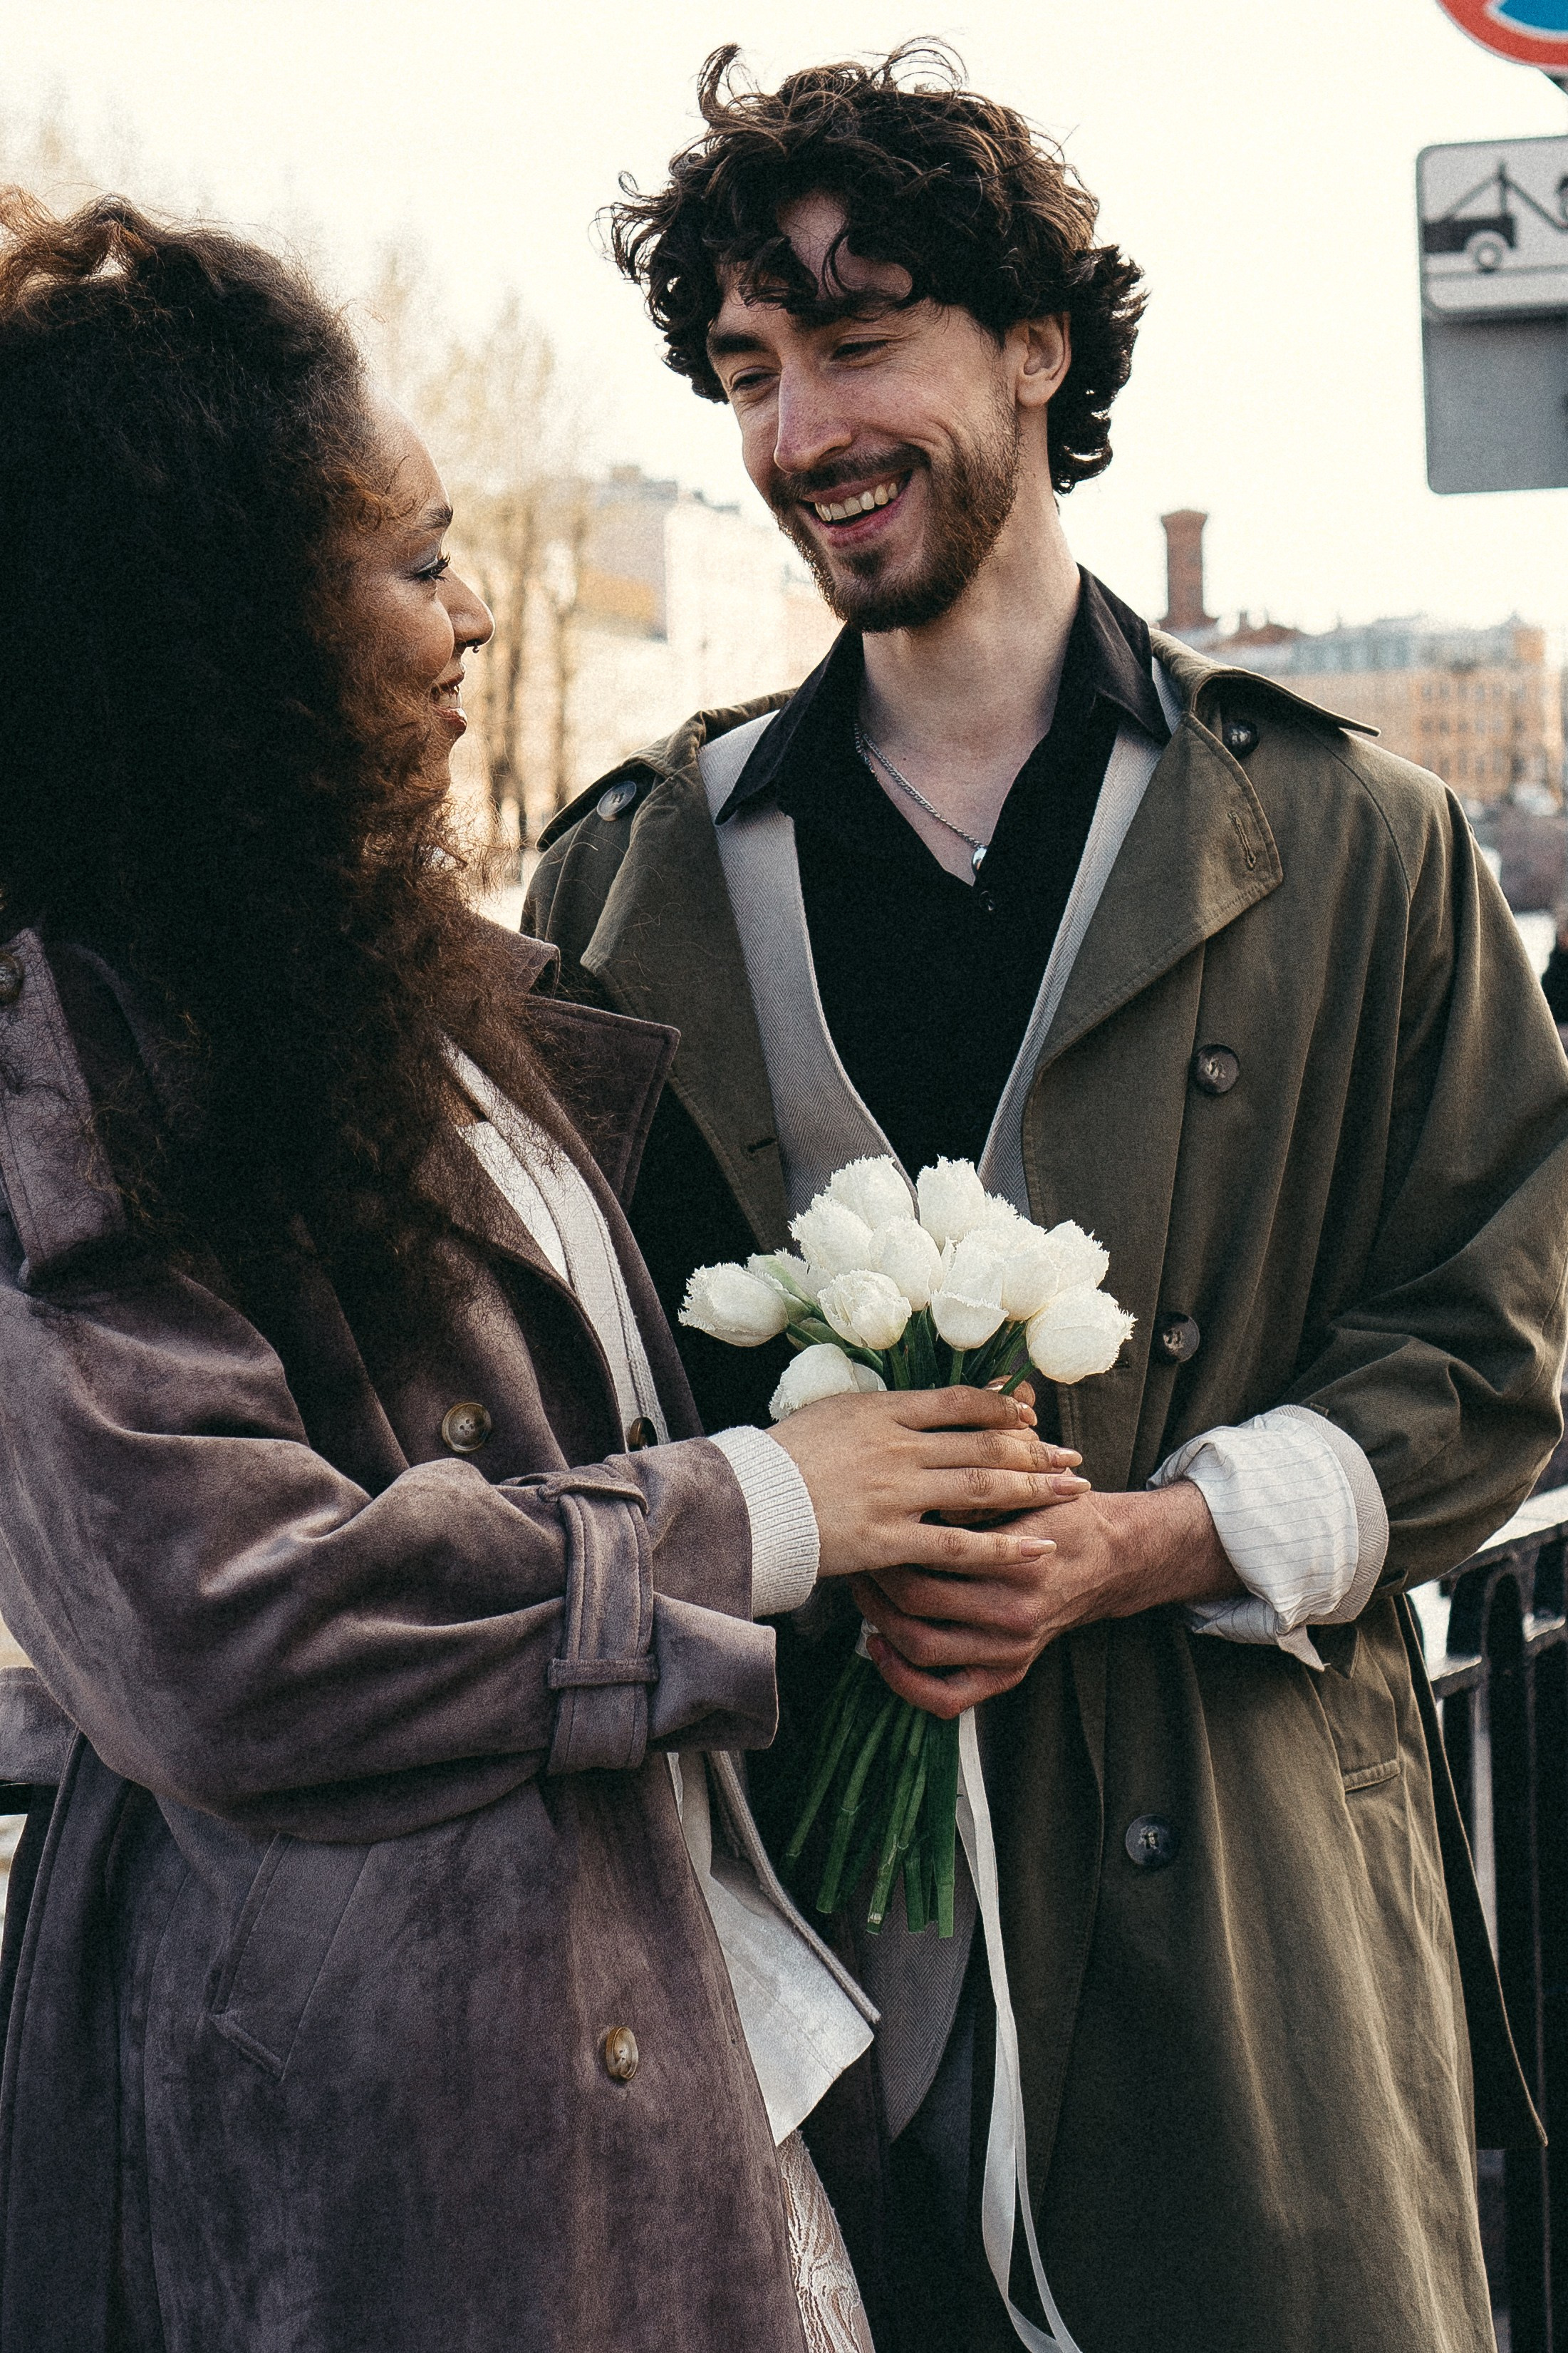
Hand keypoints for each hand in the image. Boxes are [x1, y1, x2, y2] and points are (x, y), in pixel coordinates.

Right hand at [766, 1385, 1088, 1581]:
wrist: (742, 1502)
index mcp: (882, 1411)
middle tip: (1072, 1457)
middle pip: (984, 1443)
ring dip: (1035, 1489)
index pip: (959, 1402)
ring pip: (982, 1488)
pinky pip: (959, 1546)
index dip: (1002, 1408)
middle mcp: (897, 1447)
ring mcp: (896, 1493)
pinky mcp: (889, 1540)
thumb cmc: (778, 1459)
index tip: (1032, 1419)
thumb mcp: (829, 1414)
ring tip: (1074, 1493)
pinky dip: (1004, 1547)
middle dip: (1035, 1451)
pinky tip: (1038, 1548)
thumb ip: (876, 1411)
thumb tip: (913, 1406)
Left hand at [855, 1478, 1241, 1716]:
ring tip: (863, 1599)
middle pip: (916, 1610)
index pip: (929, 1562)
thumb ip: (975, 1493)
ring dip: (880, 1626)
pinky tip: (883, 1652)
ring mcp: (1012, 1651)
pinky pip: (946, 1699)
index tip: (868, 1527)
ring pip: (922, 1652)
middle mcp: (1015, 1614)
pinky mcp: (1009, 1673)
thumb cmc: (1061, 1514)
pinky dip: (905, 1683)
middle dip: (874, 1586)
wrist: (1110, 1558)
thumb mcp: (1026, 1490)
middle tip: (857, 1561)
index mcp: (1019, 1564)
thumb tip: (911, 1491)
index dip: (888, 1546)